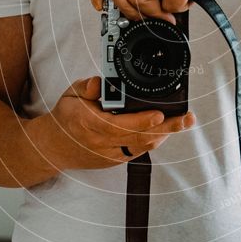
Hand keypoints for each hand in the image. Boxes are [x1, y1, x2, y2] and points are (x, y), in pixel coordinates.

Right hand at [33, 76, 195, 171]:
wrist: (54, 147)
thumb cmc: (66, 117)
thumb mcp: (70, 94)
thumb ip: (85, 87)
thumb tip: (98, 81)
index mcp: (88, 123)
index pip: (118, 125)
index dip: (140, 122)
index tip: (158, 114)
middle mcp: (101, 141)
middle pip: (139, 137)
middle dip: (166, 128)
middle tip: (186, 118)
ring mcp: (110, 153)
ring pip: (143, 146)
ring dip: (165, 134)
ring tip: (184, 121)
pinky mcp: (116, 159)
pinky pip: (140, 150)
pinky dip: (155, 140)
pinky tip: (167, 129)